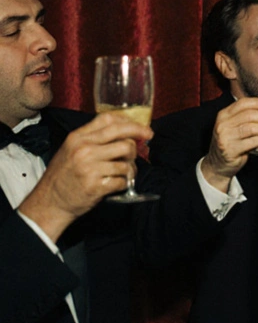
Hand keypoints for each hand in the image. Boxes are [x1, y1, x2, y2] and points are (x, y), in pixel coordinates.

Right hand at [18, 113, 151, 241]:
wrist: (49, 202)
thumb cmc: (63, 175)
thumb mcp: (71, 149)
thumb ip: (93, 139)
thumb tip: (126, 133)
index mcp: (78, 138)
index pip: (110, 120)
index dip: (132, 123)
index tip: (144, 130)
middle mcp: (84, 149)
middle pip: (125, 140)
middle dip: (137, 146)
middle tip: (138, 152)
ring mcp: (89, 168)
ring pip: (127, 162)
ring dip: (130, 169)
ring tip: (123, 173)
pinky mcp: (95, 186)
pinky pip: (123, 180)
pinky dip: (124, 183)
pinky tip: (117, 184)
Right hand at [201, 97, 257, 189]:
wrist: (218, 163)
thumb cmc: (231, 142)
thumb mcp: (234, 126)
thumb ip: (247, 116)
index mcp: (224, 115)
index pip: (243, 103)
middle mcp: (223, 124)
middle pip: (249, 115)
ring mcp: (225, 137)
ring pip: (251, 128)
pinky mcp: (230, 150)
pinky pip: (252, 142)